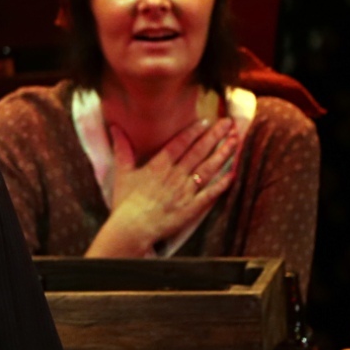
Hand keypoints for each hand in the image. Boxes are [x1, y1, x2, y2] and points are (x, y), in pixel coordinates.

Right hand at [89, 117, 238, 256]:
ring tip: (234, 141)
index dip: (194, 131)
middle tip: (228, 123)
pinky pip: (210, 194)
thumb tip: (114, 127)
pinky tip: (233, 174)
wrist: (133, 228)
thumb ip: (122, 149)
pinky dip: (222, 184)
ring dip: (222, 154)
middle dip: (214, 136)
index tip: (206, 121)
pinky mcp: (192, 208)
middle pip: (199, 152)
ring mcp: (186, 191)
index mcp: (159, 165)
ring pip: (208, 169)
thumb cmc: (126, 202)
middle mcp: (176, 175)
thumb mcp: (122, 172)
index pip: (180, 143)